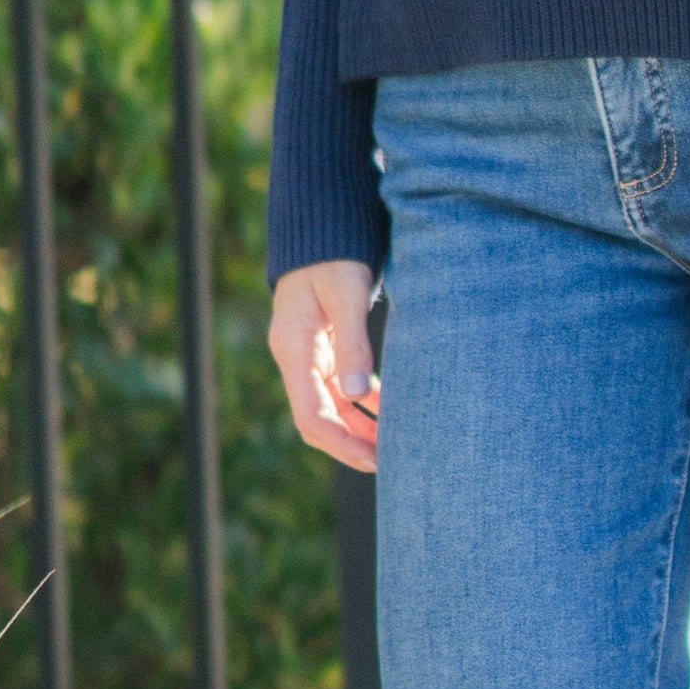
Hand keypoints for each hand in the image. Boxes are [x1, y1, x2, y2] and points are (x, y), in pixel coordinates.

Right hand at [271, 260, 379, 471]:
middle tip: (391, 462)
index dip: (341, 444)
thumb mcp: (347, 293)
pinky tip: (390, 411)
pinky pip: (340, 386)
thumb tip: (359, 394)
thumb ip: (354, 342)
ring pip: (331, 406)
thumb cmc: (334, 254)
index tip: (374, 460)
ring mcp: (308, 354)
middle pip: (318, 418)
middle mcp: (296, 356)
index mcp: (294, 348)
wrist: (321, 226)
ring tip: (396, 444)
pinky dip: (363, 402)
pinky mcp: (322, 347)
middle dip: (351, 444)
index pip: (311, 415)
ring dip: (359, 427)